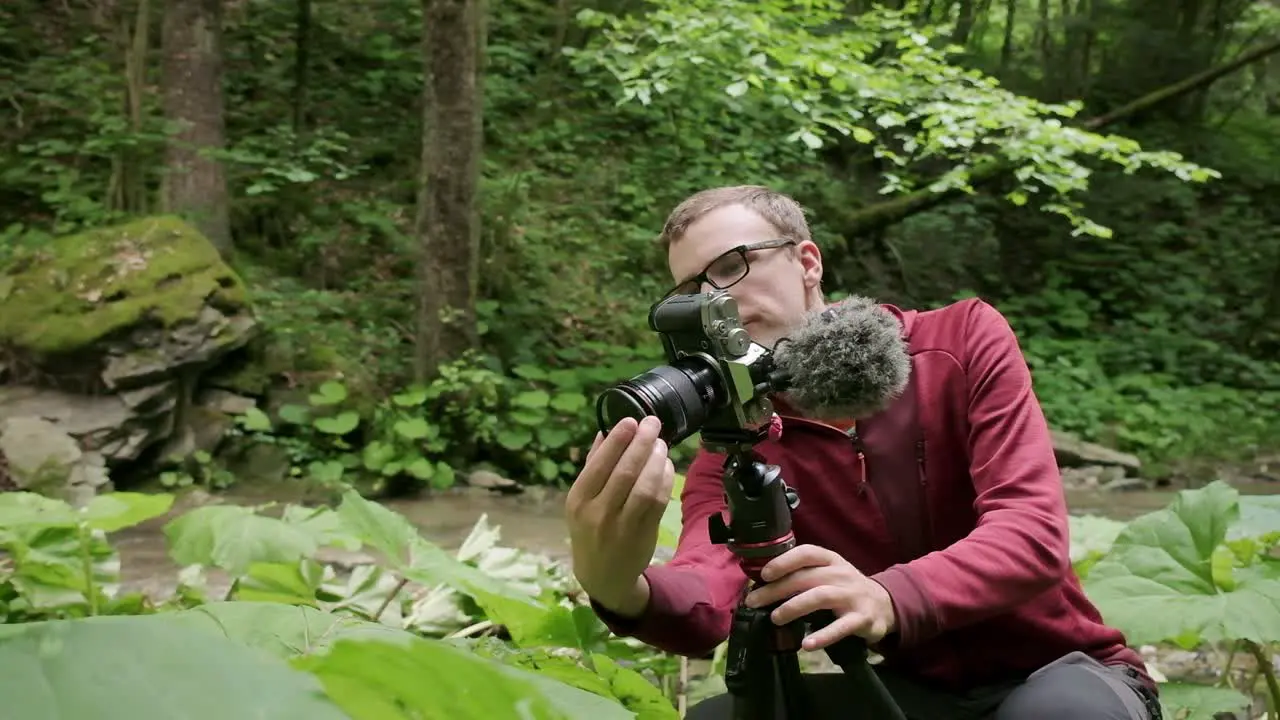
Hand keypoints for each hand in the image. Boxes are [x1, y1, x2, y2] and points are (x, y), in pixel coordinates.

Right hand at [565, 415, 674, 615]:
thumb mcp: (581, 501)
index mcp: (578, 499)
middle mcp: (597, 512)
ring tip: (662, 444)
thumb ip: (592, 466)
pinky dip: (664, 479)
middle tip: (653, 423)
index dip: (618, 440)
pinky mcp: (643, 534)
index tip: (631, 420)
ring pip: (645, 486)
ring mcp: (621, 525)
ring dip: (656, 460)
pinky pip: (658, 501)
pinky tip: (666, 466)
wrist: (602, 575)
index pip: (600, 464)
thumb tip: (604, 432)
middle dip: (642, 442)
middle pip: (625, 471)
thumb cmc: (590, 529)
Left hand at [744, 544, 895, 649]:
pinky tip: (807, 644)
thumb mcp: (828, 574)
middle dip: (777, 589)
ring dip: (794, 607)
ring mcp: (853, 595)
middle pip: (806, 577)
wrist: (884, 605)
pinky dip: (823, 636)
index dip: (784, 561)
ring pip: (820, 596)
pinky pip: (841, 627)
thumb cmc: (845, 588)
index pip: (806, 553)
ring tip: (775, 618)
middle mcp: (841, 574)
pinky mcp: (862, 619)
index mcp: (831, 560)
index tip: (764, 574)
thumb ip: (803, 575)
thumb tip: (763, 585)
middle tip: (754, 602)